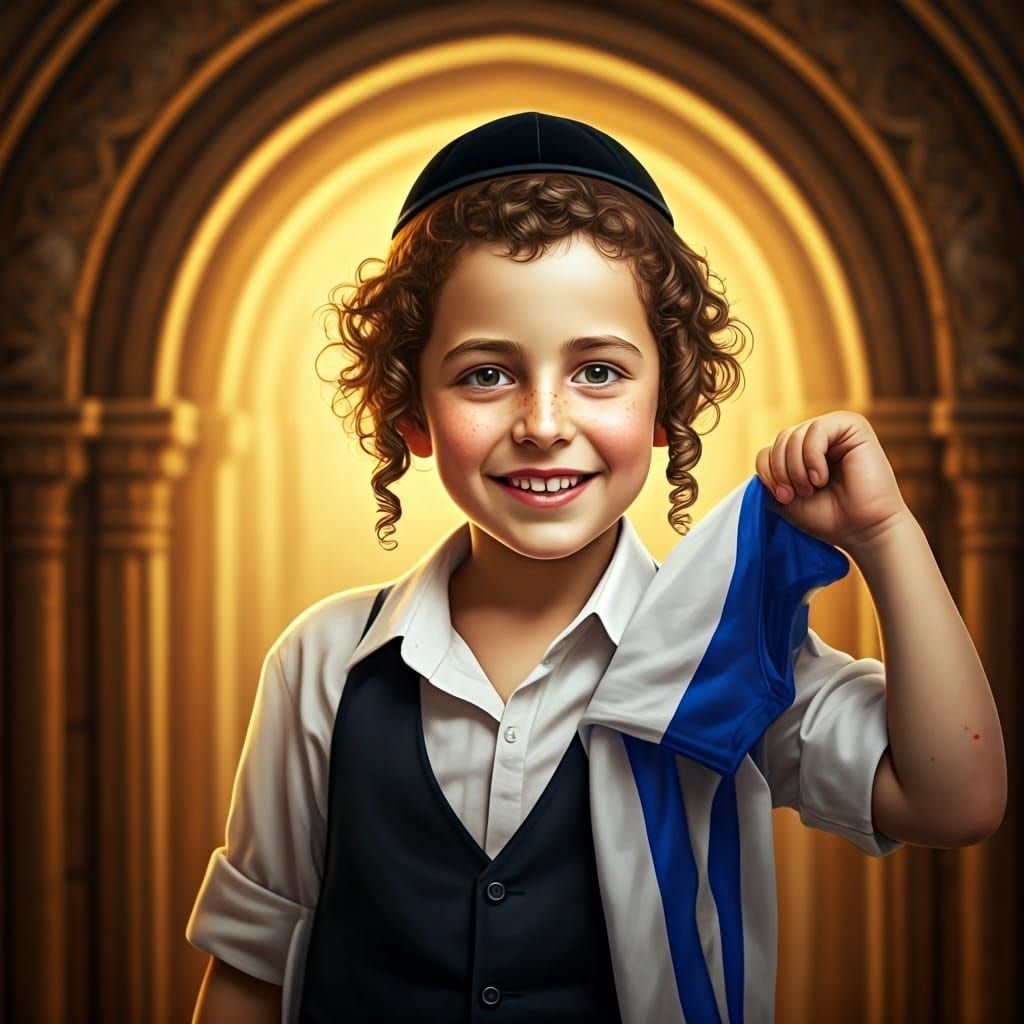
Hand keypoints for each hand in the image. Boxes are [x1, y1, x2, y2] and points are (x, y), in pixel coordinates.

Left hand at [753, 410, 910, 551]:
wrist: (863, 530)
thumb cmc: (828, 516)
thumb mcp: (784, 497)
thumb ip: (768, 475)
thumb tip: (761, 456)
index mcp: (803, 452)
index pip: (769, 450)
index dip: (768, 473)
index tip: (782, 498)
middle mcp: (819, 437)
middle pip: (780, 439)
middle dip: (781, 470)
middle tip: (796, 494)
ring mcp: (836, 429)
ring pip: (795, 435)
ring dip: (796, 467)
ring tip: (812, 488)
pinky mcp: (854, 426)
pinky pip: (817, 430)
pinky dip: (812, 457)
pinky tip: (822, 477)